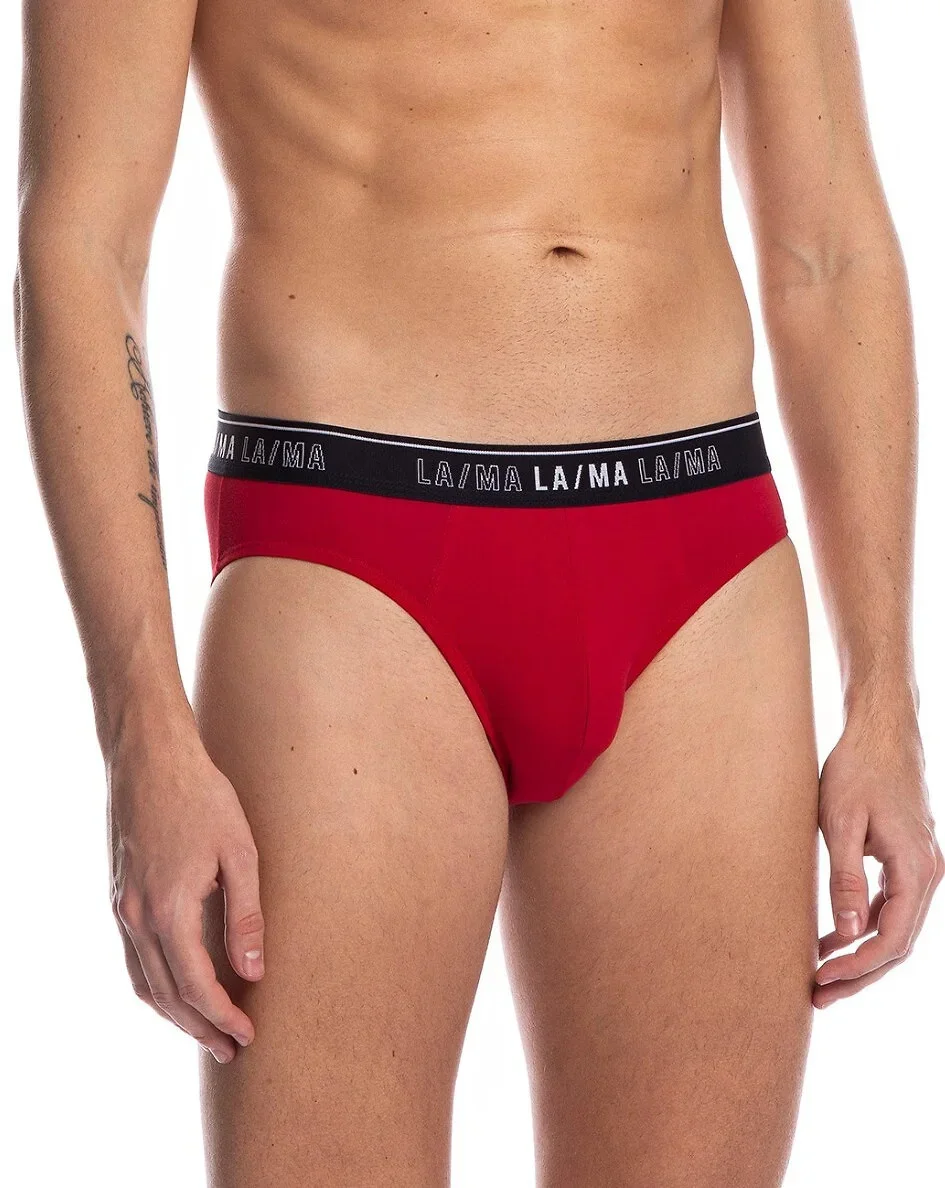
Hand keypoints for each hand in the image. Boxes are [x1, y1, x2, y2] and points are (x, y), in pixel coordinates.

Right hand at [107, 709, 263, 1061]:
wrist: (151, 758)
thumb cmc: (202, 796)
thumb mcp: (240, 852)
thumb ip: (247, 915)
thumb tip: (255, 971)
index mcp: (170, 909)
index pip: (195, 986)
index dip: (222, 1017)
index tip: (248, 1035)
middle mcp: (138, 917)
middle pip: (166, 995)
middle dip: (199, 1027)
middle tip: (232, 1050)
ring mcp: (123, 907)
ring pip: (144, 982)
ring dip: (175, 1014)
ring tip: (208, 1032)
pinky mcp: (120, 896)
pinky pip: (134, 959)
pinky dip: (156, 986)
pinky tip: (179, 989)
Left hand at [814, 701, 941, 1006]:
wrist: (880, 731)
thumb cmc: (856, 769)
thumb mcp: (840, 823)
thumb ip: (845, 879)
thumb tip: (849, 934)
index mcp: (917, 868)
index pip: (893, 939)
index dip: (857, 966)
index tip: (820, 980)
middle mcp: (928, 874)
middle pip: (898, 944)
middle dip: (859, 974)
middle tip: (817, 997)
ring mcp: (920, 868)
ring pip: (895, 929)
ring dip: (860, 955)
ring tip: (819, 977)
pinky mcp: (906, 860)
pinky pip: (890, 907)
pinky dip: (863, 927)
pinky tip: (832, 938)